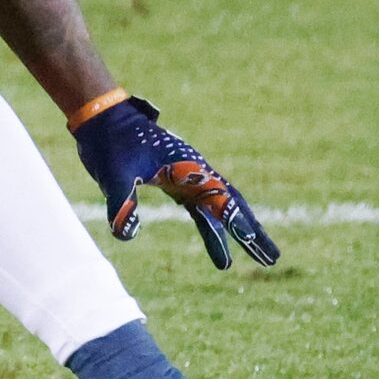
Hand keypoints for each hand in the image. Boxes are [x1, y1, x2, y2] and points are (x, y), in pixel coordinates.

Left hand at [71, 93, 279, 269]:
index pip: (218, 197)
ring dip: (240, 235)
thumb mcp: (114, 174)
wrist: (105, 120)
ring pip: (221, 212)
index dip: (233, 219)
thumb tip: (126, 234)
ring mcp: (188, 178)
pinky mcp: (177, 184)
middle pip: (232, 205)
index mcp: (188, 166)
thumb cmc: (112, 144)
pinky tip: (222, 257)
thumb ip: (121, 203)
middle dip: (252, 232)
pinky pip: (203, 213)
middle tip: (273, 258)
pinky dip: (215, 233)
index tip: (249, 238)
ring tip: (263, 259)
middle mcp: (195, 172)